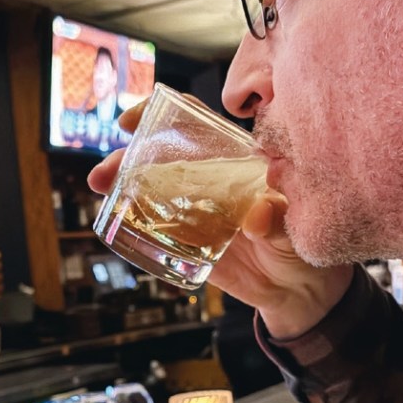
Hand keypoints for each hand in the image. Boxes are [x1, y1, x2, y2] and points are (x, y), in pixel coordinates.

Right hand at [87, 97, 352, 339]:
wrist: (296, 289)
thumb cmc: (301, 243)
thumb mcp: (296, 226)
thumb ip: (278, 218)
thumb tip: (256, 216)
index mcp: (235, 162)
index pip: (196, 125)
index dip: (165, 113)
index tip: (138, 117)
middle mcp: (208, 181)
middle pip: (161, 155)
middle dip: (128, 154)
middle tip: (109, 167)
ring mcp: (194, 212)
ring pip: (150, 188)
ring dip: (120, 183)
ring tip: (101, 187)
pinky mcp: (186, 244)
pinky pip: (153, 229)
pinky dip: (130, 223)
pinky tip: (112, 220)